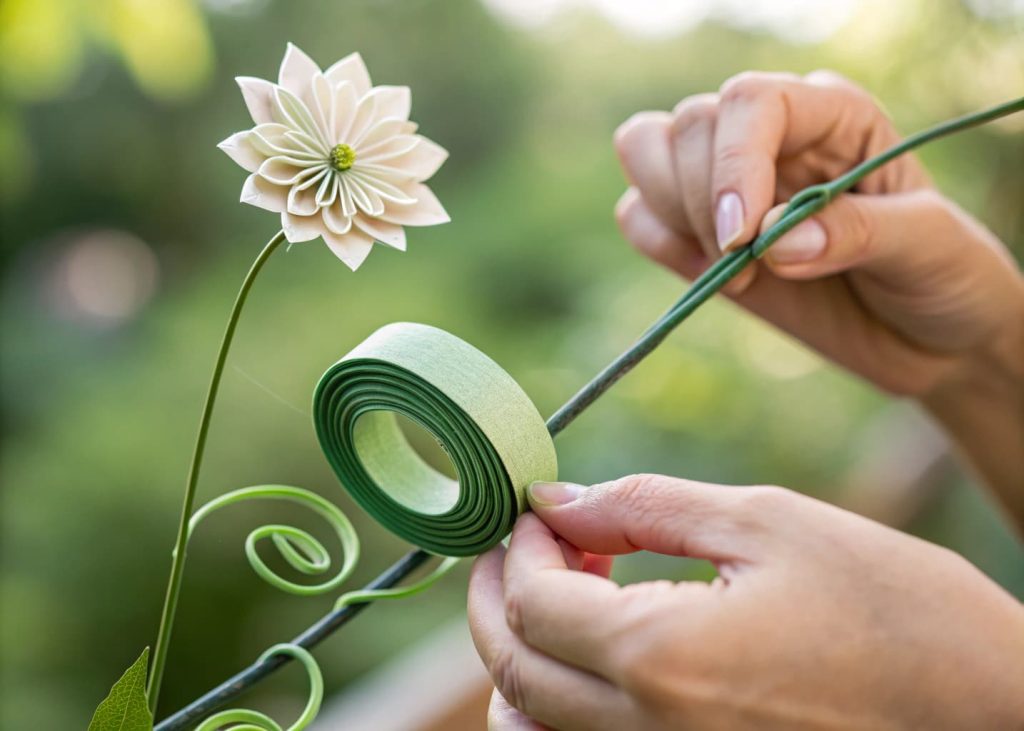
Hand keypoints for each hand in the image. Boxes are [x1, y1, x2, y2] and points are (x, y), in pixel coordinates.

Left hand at [469, 475, 1023, 729]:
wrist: (995, 715)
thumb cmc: (898, 608)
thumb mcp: (769, 523)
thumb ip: (644, 505)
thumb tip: (555, 500)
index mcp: (663, 661)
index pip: (534, 603)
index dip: (518, 546)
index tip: (536, 510)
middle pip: (512, 673)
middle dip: (497, 598)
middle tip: (518, 544)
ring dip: (518, 657)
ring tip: (558, 593)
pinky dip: (555, 709)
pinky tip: (594, 655)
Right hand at [612, 71, 1023, 521]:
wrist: (926, 338)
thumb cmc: (941, 277)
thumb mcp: (927, 248)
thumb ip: (855, 233)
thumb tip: (772, 242)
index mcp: (831, 115)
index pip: (751, 102)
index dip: (733, 164)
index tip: (741, 239)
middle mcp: (771, 137)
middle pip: (688, 126)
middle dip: (700, 200)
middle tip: (748, 267)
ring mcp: (727, 182)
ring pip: (646, 151)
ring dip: (670, 212)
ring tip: (730, 270)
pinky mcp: (697, 231)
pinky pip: (637, 214)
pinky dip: (657, 242)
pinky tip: (711, 278)